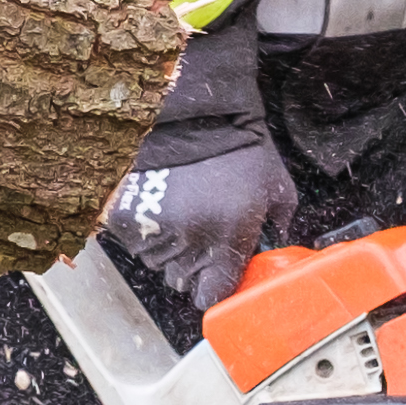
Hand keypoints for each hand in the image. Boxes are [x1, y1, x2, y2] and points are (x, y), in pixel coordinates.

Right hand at [105, 130, 296, 307]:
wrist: (191, 109)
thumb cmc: (236, 143)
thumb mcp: (275, 182)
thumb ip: (280, 219)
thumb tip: (278, 237)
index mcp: (228, 238)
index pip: (213, 295)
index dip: (214, 286)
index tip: (215, 276)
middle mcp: (191, 241)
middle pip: (183, 281)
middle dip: (192, 261)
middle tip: (199, 226)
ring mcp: (155, 231)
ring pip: (157, 262)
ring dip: (167, 244)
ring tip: (178, 206)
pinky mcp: (125, 218)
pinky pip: (134, 240)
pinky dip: (142, 227)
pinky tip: (157, 200)